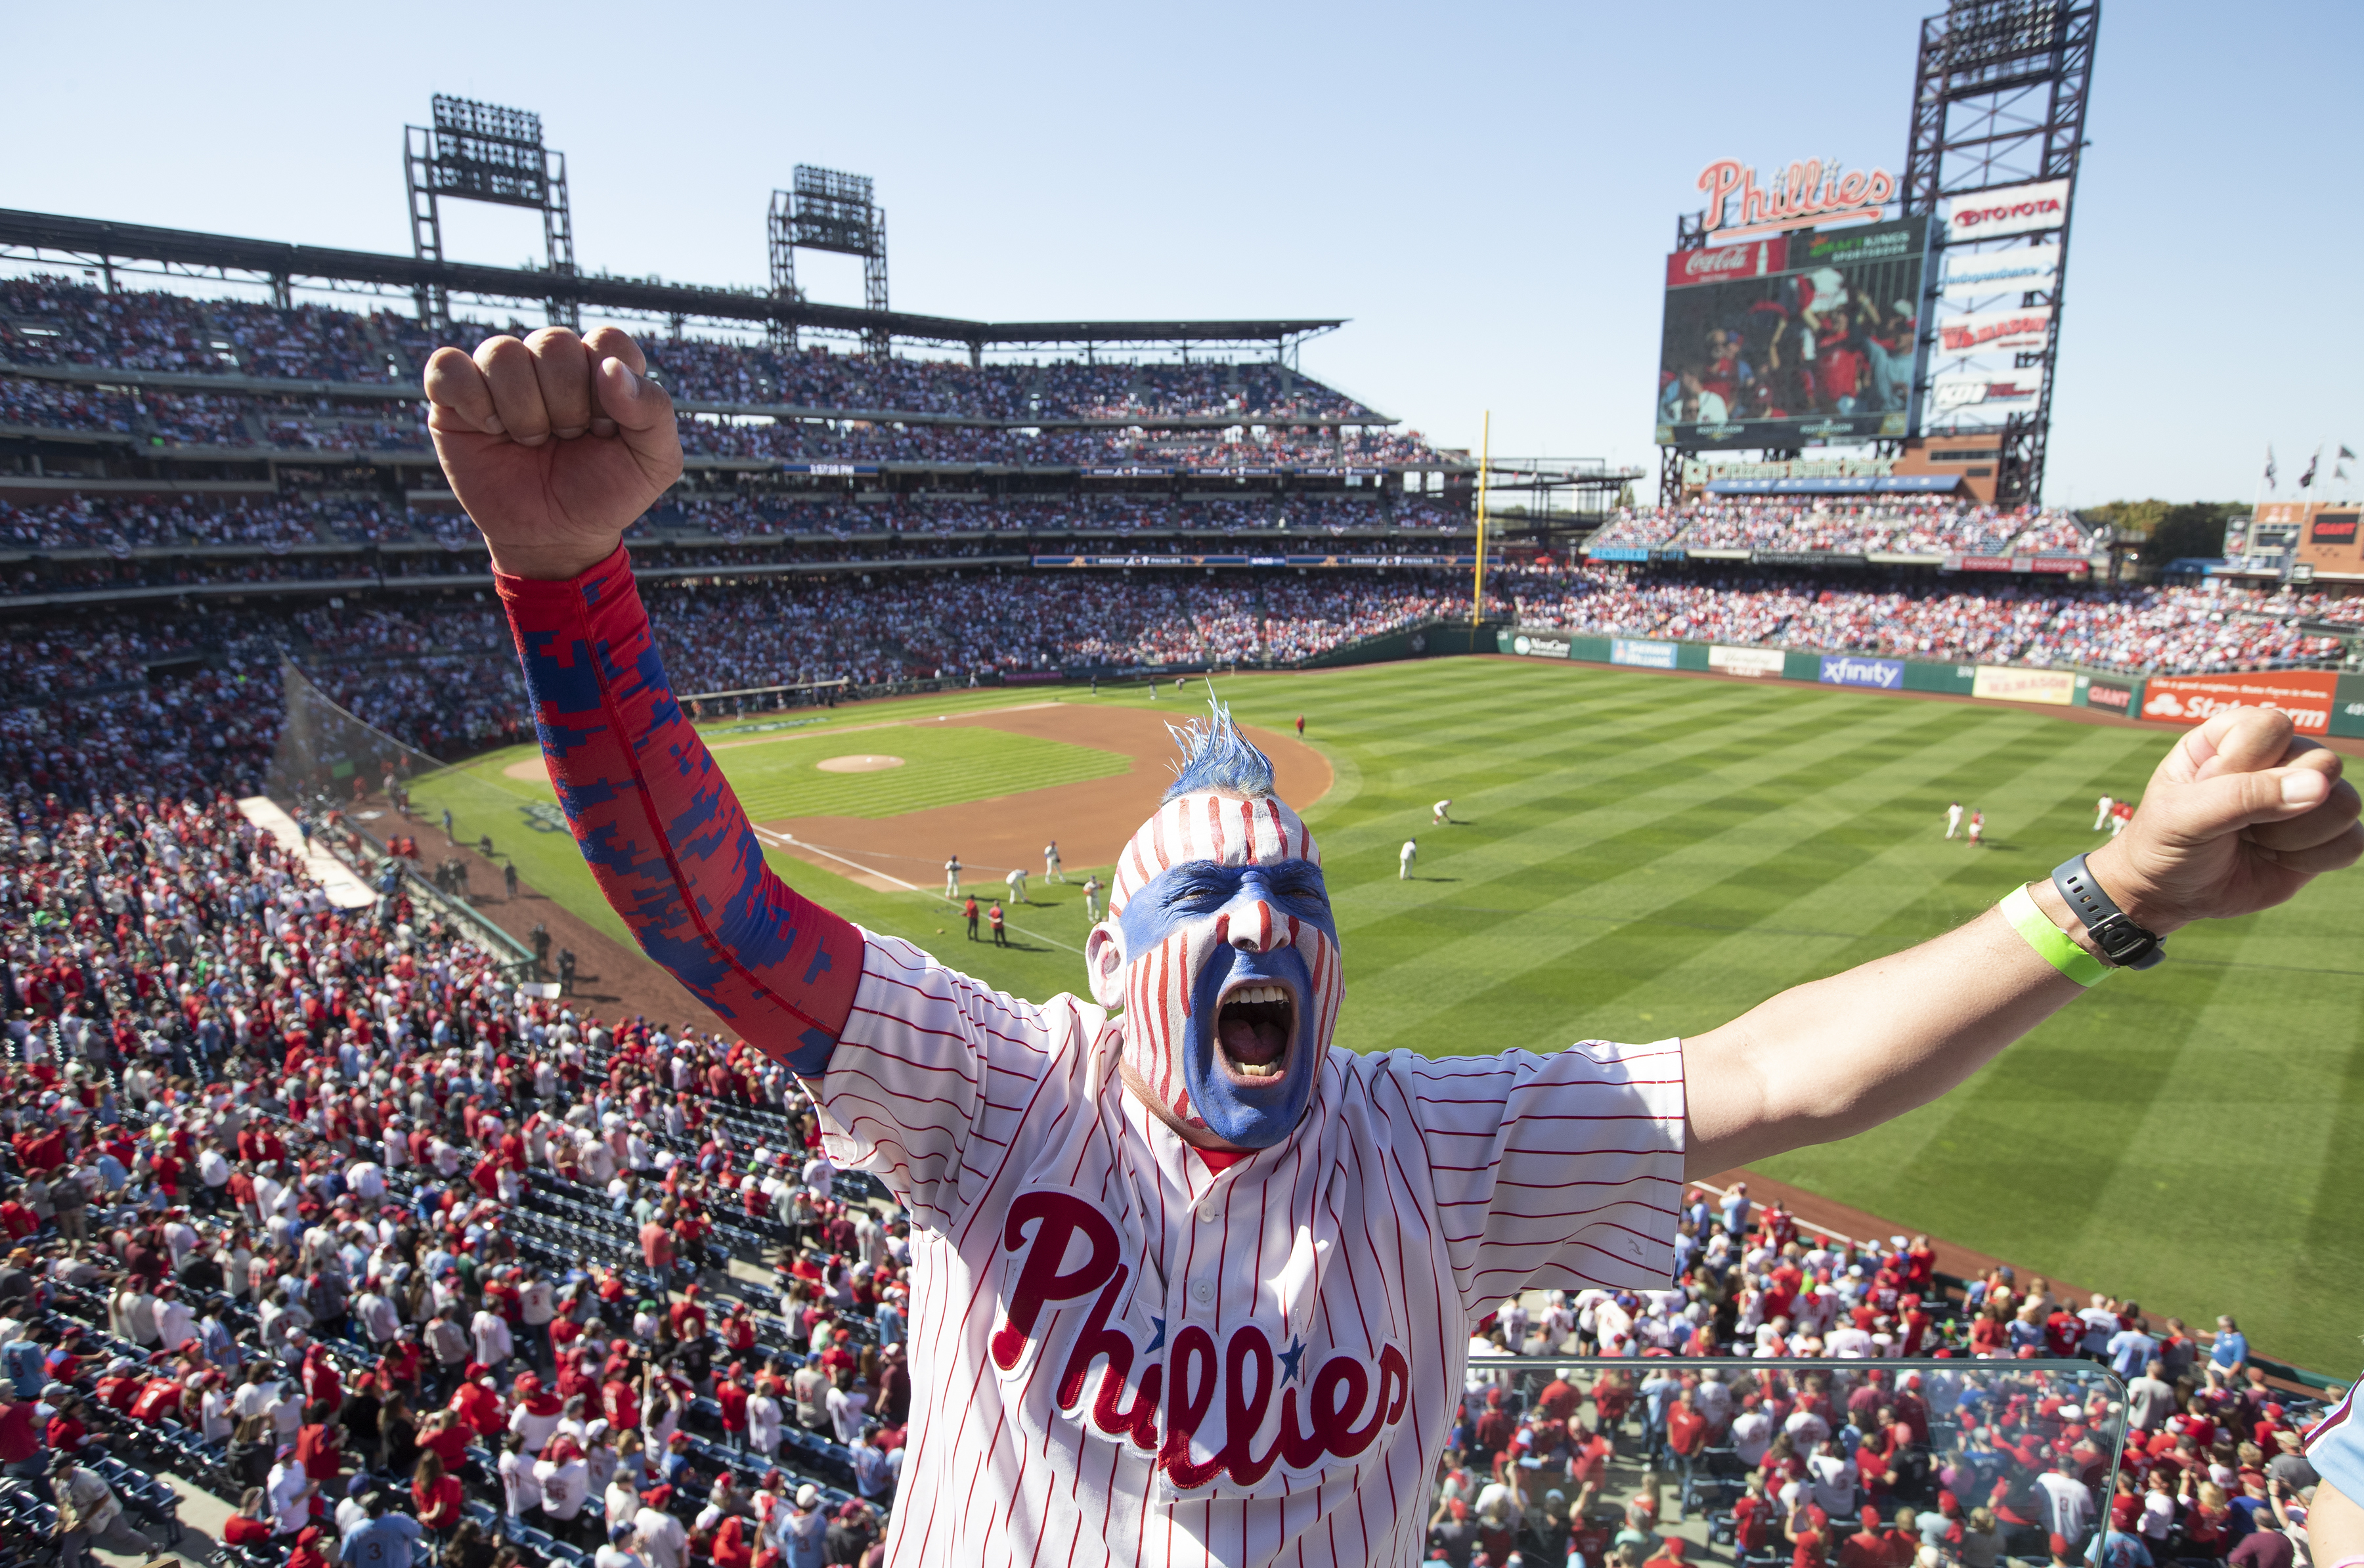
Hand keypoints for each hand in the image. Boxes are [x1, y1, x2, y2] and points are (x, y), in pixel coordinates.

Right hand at [423, 326, 681, 579]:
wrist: (555, 538)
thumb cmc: (606, 493)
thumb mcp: (655, 462)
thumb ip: (653, 409)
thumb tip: (610, 369)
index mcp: (600, 365)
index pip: (606, 341)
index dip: (607, 389)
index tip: (605, 431)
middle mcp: (548, 361)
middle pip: (553, 343)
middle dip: (566, 405)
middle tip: (567, 439)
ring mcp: (498, 375)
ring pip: (501, 352)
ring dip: (523, 411)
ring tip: (531, 441)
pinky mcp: (453, 396)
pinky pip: (446, 366)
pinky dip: (471, 400)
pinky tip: (490, 429)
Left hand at [2085, 706, 2361, 934]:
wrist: (2171, 893)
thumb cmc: (2166, 842)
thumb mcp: (2184, 816)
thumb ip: (2243, 796)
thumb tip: (2319, 785)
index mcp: (2235, 735)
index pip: (2273, 727)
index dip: (2245, 765)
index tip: (2208, 790)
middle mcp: (2281, 756)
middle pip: (2323, 762)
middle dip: (2276, 808)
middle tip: (2235, 825)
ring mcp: (2307, 794)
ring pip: (2345, 803)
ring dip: (2295, 836)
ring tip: (2253, 841)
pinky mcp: (2326, 833)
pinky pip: (2353, 842)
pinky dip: (2312, 860)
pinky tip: (2275, 859)